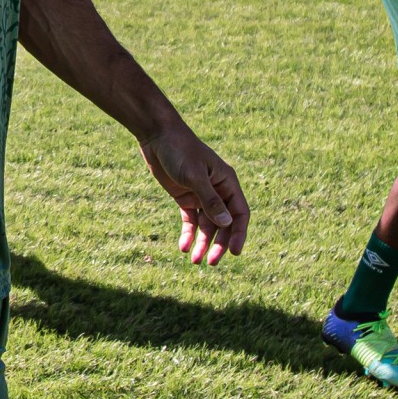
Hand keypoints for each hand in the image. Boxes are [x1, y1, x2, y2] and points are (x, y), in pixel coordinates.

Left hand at [140, 125, 249, 264]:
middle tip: (211, 263)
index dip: (239, 233)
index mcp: (227, 182)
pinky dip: (188, 234)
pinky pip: (190, 221)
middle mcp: (217, 190)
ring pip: (207, 225)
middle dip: (219, 244)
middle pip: (224, 223)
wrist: (158, 136)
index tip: (234, 252)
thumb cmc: (180, 150)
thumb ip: (210, 201)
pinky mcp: (185, 197)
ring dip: (202, 243)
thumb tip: (226, 223)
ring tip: (194, 260)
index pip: (240, 212)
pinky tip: (183, 247)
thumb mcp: (195, 177)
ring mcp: (201, 195)